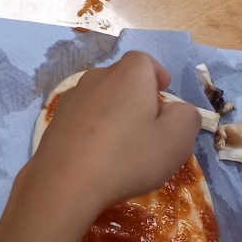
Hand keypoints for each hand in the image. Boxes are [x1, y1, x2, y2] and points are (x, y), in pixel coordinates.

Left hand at [0, 52, 199, 241]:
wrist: (66, 180)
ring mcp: (72, 97)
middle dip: (137, 98)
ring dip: (114, 114)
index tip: (163, 97)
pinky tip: (97, 155)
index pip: (144, 61)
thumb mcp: (176, 139)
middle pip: (122, 80)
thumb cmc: (128, 156)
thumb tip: (175, 109)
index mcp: (128, 74)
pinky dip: (93, 128)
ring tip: (122, 146)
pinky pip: (83, 117)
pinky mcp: (56, 118)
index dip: (156, 76)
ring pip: (101, 98)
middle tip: (148, 129)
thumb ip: (186, 116)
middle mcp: (97, 76)